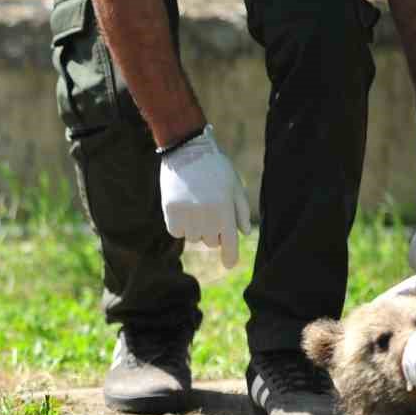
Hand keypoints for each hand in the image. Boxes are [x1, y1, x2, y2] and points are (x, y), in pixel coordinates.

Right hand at [159, 125, 251, 269]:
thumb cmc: (215, 167)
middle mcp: (206, 215)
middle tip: (210, 212)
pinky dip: (180, 226)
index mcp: (225, 209)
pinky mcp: (171, 211)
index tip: (229, 265)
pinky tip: (183, 209)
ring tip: (196, 207)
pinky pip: (176, 232)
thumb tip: (244, 233)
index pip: (229, 242)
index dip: (230, 256)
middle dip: (212, 232)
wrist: (187, 149)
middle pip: (210, 241)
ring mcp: (187, 214)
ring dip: (195, 228)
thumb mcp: (234, 185)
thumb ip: (240, 210)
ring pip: (193, 237)